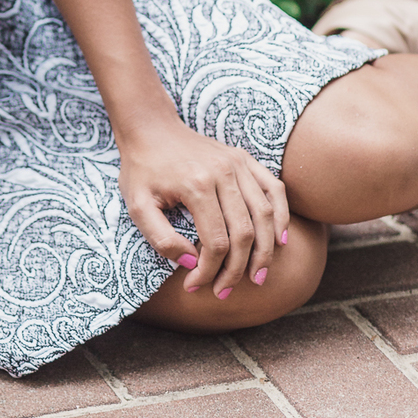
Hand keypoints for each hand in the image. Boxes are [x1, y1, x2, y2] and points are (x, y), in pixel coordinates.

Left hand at [119, 118, 289, 298]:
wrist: (149, 126)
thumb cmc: (141, 168)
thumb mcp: (137, 205)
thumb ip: (161, 239)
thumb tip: (192, 262)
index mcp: (196, 184)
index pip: (215, 243)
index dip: (209, 272)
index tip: (194, 286)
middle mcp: (222, 172)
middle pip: (244, 233)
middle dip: (236, 270)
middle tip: (224, 291)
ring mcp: (236, 163)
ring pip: (263, 215)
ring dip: (265, 252)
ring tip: (257, 278)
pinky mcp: (243, 158)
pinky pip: (273, 189)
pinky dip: (281, 216)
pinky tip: (280, 240)